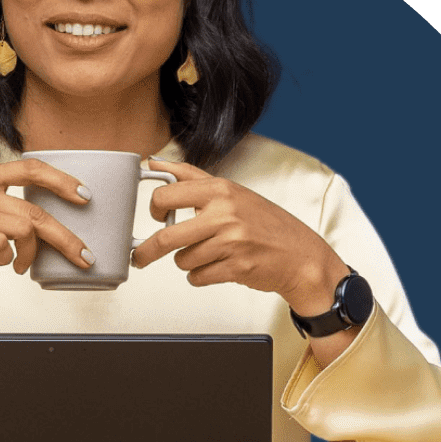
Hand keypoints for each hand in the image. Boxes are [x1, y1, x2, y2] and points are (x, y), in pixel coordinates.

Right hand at [0, 159, 93, 343]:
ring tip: (22, 266)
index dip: (62, 181)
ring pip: (24, 230)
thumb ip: (1, 208)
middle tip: (84, 256)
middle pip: (36, 211)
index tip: (85, 195)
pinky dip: (6, 261)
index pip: (31, 168)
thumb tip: (41, 225)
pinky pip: (3, 249)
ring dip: (31, 254)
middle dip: (66, 237)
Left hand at [131, 159, 350, 315]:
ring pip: (183, 261)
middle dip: (148, 251)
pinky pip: (197, 277)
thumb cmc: (265, 224)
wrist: (299, 255)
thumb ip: (191, 177)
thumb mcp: (232, 191)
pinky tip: (219, 266)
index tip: (155, 216)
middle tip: (141, 257)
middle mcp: (225, 213)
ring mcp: (231, 241)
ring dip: (189, 262)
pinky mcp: (235, 267)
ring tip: (210, 254)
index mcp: (220, 190)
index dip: (154, 208)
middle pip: (167, 237)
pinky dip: (202, 276)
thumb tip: (155, 164)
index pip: (167, 194)